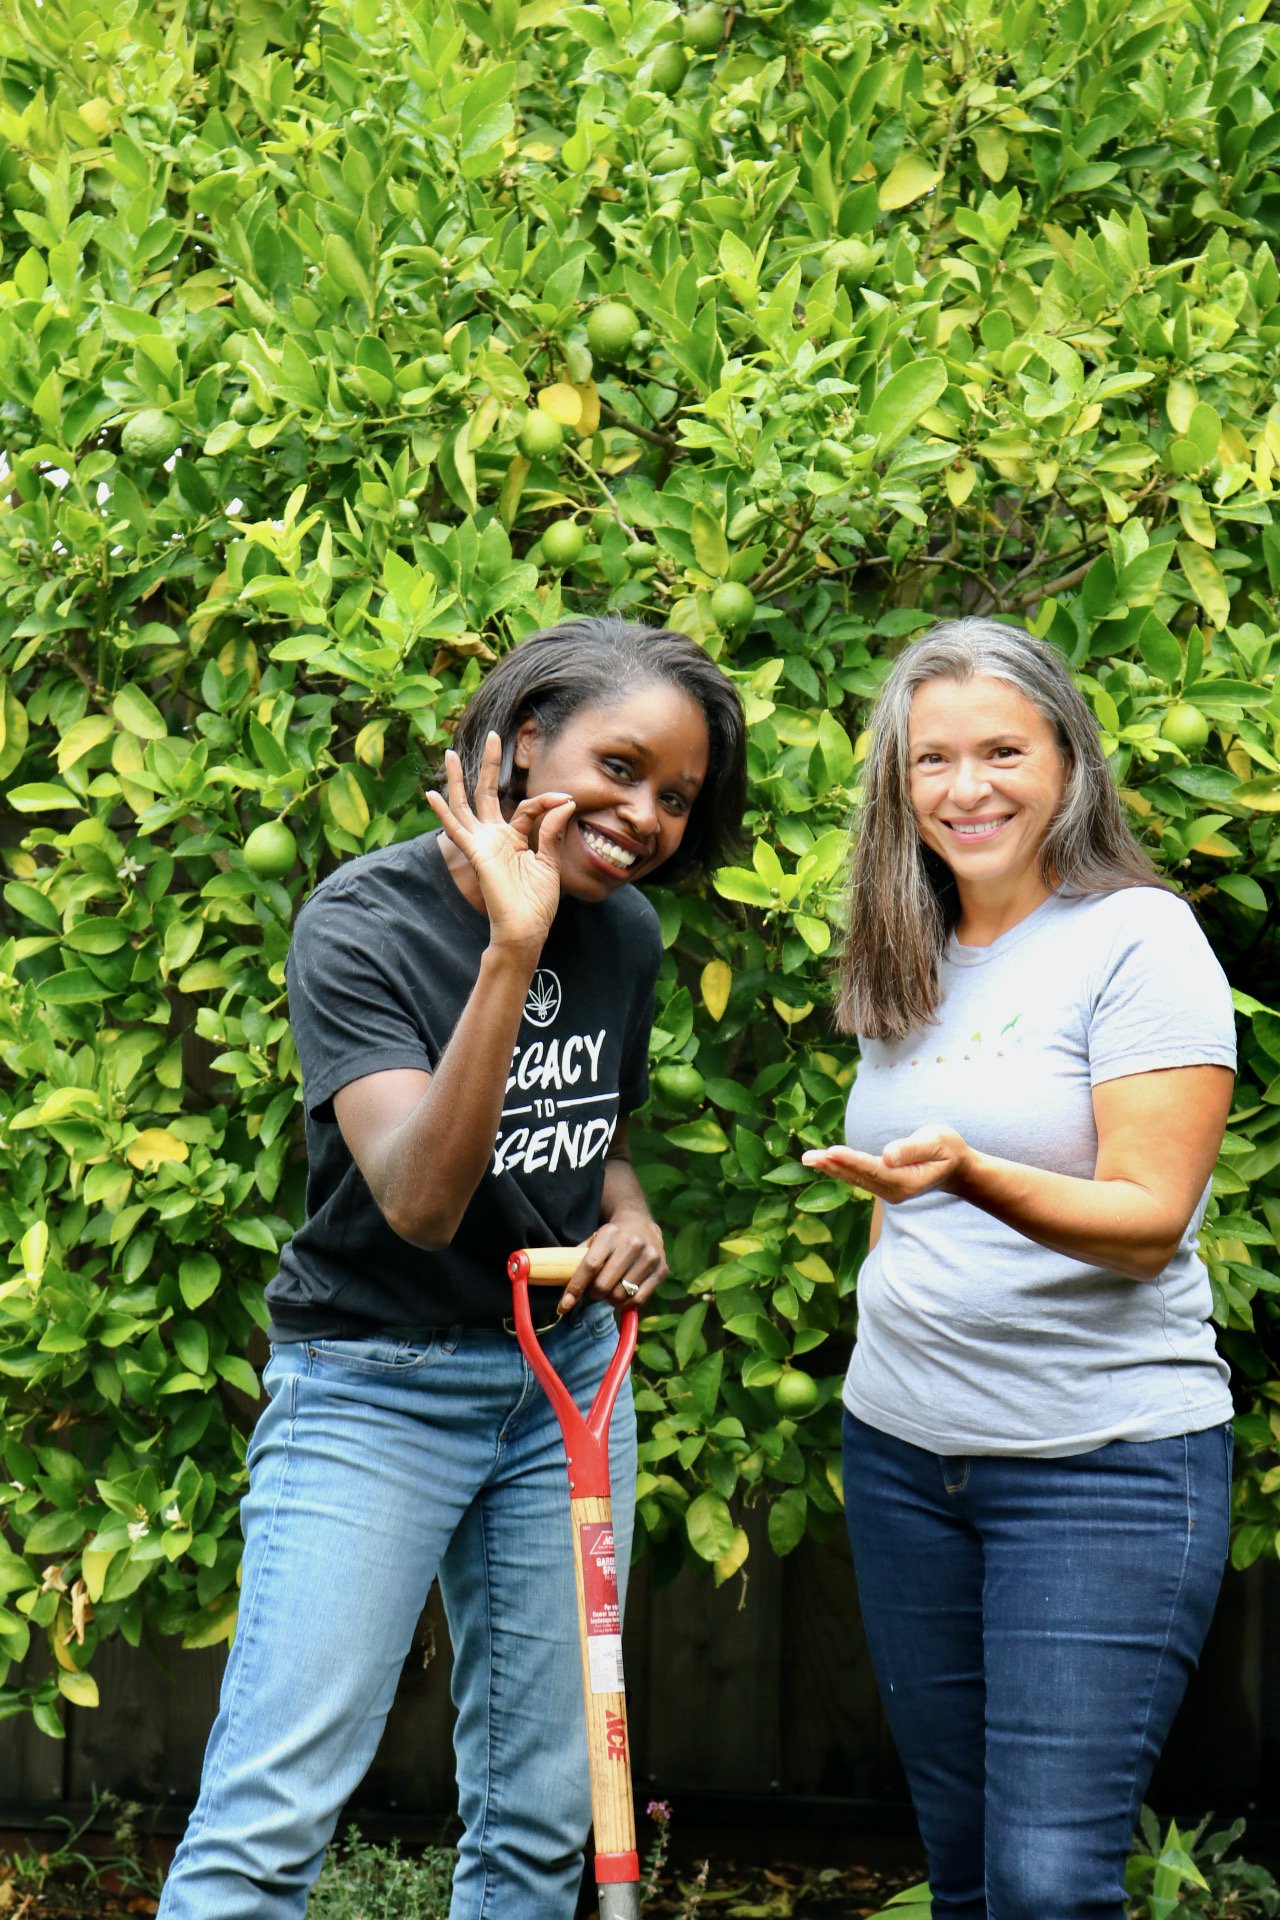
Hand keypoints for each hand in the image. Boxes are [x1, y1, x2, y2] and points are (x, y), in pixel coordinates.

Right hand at [426, 732, 574, 952]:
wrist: (527, 929)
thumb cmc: (537, 903)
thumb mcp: (549, 862)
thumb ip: (551, 830)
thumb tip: (564, 800)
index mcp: (514, 839)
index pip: (528, 807)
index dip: (548, 800)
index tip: (567, 799)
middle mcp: (495, 837)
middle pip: (488, 794)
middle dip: (489, 765)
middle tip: (493, 736)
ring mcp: (483, 844)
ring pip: (466, 804)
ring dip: (458, 779)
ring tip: (451, 753)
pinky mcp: (476, 853)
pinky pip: (456, 829)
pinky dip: (444, 812)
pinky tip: (432, 795)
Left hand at [557, 1210, 666, 1314]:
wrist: (642, 1224)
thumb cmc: (612, 1237)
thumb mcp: (594, 1240)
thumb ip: (578, 1259)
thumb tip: (558, 1283)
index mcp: (610, 1234)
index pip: (589, 1266)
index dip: (575, 1288)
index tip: (563, 1306)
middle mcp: (632, 1244)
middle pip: (604, 1285)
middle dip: (594, 1293)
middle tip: (595, 1290)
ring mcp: (649, 1257)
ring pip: (620, 1295)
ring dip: (610, 1299)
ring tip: (610, 1290)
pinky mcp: (662, 1270)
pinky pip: (638, 1299)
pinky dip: (625, 1303)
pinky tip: (622, 1295)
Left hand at [801, 1125, 971, 1204]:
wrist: (955, 1166)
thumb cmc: (948, 1149)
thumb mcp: (936, 1142)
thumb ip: (911, 1149)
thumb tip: (887, 1155)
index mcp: (907, 1181)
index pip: (873, 1169)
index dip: (851, 1160)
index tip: (830, 1151)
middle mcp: (894, 1191)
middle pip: (858, 1176)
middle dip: (832, 1166)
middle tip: (807, 1157)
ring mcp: (888, 1191)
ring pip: (855, 1178)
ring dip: (831, 1168)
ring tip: (808, 1159)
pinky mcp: (883, 1186)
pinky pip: (858, 1177)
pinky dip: (840, 1169)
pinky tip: (824, 1162)